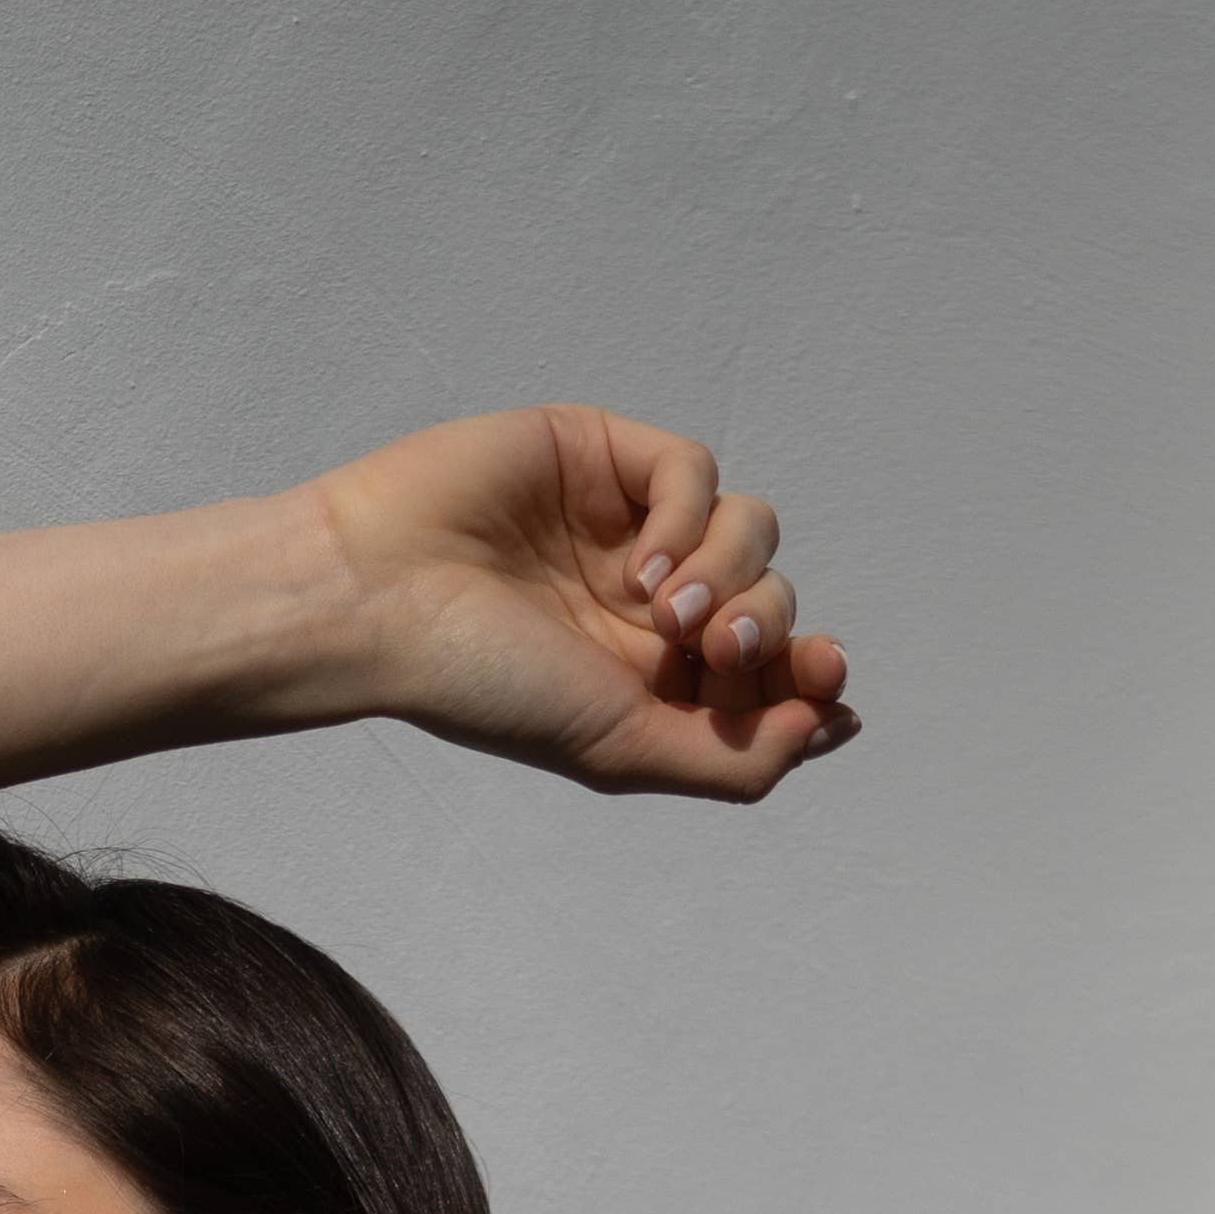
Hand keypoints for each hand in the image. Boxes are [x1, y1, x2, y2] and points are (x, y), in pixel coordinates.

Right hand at [302, 405, 853, 802]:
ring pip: (750, 527)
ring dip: (734, 571)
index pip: (770, 667)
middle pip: (772, 596)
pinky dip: (689, 516)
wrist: (382, 603)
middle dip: (768, 626)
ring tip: (667, 611)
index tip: (827, 680)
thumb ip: (733, 760)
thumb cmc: (483, 688)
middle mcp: (647, 605)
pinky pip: (694, 469)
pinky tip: (643, 563)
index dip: (809, 672)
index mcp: (651, 680)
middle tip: (721, 648)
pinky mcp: (602, 454)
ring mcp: (626, 526)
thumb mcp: (622, 751)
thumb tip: (832, 728)